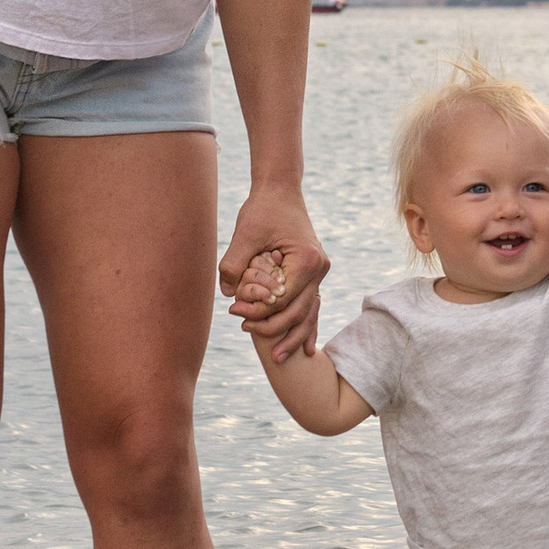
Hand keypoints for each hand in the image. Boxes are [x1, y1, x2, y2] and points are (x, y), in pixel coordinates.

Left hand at [221, 195, 329, 357]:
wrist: (280, 190)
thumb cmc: (262, 209)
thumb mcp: (245, 234)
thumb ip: (234, 264)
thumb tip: (228, 295)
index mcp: (306, 260)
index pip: (282, 299)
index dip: (259, 311)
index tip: (236, 314)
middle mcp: (319, 269)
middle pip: (298, 311)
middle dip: (274, 329)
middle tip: (246, 333)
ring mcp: (320, 273)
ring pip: (309, 314)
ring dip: (293, 336)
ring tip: (277, 358)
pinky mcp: (313, 274)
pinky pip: (312, 306)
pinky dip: (307, 326)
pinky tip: (305, 349)